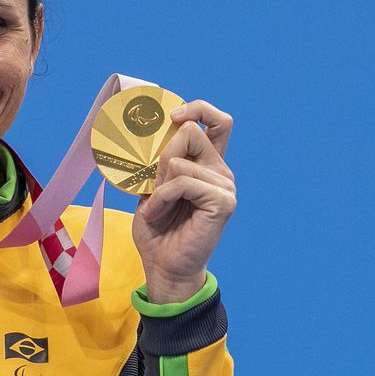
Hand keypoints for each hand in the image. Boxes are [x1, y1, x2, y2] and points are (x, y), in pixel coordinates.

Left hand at [131, 100, 235, 303]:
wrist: (164, 266)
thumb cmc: (157, 229)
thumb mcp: (152, 187)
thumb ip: (158, 162)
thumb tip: (149, 134)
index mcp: (208, 164)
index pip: (217, 122)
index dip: (198, 109)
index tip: (173, 116)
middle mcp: (220, 171)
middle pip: (191, 132)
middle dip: (162, 154)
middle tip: (153, 184)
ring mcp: (225, 186)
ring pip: (179, 161)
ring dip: (156, 186)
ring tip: (154, 209)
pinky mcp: (222, 202)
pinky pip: (182, 182)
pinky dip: (161, 197)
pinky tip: (156, 214)